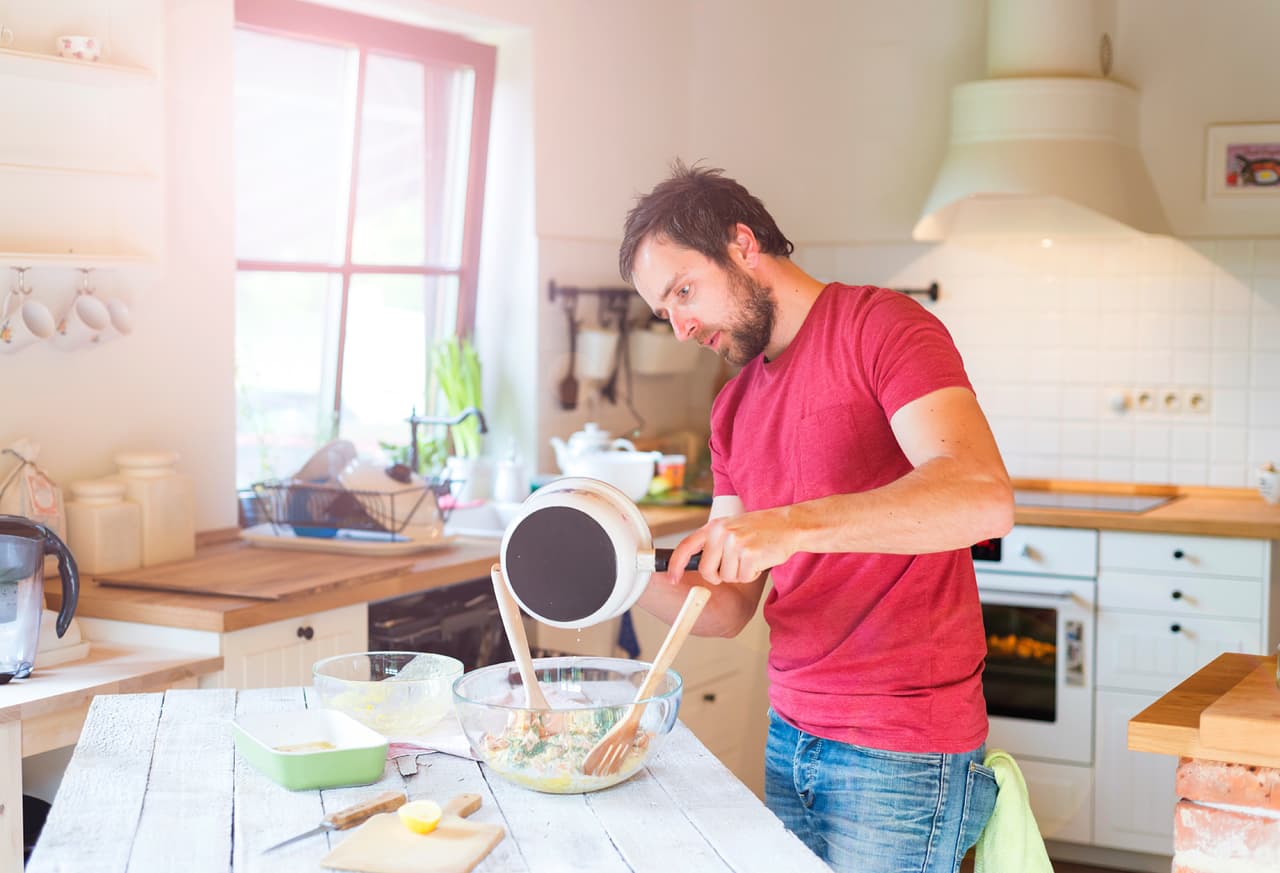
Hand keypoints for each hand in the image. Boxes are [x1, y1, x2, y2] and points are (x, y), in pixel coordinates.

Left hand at [668, 508, 792, 585]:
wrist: (788, 525)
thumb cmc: (759, 529)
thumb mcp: (731, 528)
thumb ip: (713, 542)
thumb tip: (694, 564)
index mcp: (714, 526)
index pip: (686, 546)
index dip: (675, 565)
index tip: (673, 579)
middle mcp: (722, 533)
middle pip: (706, 570)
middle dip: (718, 575)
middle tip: (733, 566)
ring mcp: (736, 544)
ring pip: (726, 577)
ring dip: (739, 573)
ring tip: (750, 556)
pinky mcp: (750, 555)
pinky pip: (743, 578)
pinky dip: (751, 575)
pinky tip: (759, 560)